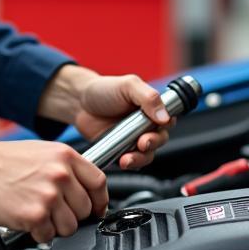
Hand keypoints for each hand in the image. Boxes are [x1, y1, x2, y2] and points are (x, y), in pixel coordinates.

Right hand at [0, 139, 107, 242]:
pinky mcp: (35, 215)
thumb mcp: (41, 152)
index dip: (99, 201)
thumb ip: (64, 167)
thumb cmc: (1, 161)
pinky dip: (38, 233)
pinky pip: (48, 236)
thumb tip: (82, 188)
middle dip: (72, 216)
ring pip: (70, 227)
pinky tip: (26, 219)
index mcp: (64, 156)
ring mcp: (48, 195)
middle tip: (54, 212)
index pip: (99, 183)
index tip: (95, 208)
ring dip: (55, 227)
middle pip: (85, 209)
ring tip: (38, 214)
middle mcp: (60, 174)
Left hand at [39, 65, 173, 169]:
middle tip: (142, 142)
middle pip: (160, 140)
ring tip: (128, 157)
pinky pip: (131, 162)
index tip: (159, 126)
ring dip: (140, 158)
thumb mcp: (128, 86)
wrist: (79, 103)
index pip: (169, 119)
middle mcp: (146, 125)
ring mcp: (134, 139)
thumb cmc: (104, 90)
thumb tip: (165, 116)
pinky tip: (121, 160)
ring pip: (147, 154)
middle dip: (152, 143)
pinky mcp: (122, 151)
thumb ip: (148, 97)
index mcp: (152, 107)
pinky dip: (129, 164)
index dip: (166, 125)